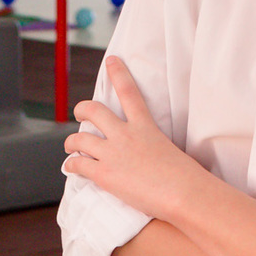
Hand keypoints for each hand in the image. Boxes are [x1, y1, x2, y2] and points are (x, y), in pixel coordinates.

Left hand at [62, 57, 202, 221]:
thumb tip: (153, 155)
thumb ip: (155, 145)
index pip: (129, 91)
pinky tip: (71, 167)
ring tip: (70, 146)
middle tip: (79, 112)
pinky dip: (71, 164)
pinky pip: (78, 164)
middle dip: (82, 109)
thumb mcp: (170, 149)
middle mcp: (125, 135)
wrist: (183, 193)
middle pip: (94, 111)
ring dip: (71, 142)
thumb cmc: (185, 177)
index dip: (118, 72)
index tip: (111, 61)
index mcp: (145, 126)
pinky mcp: (104, 174)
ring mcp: (113, 153)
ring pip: (79, 139)